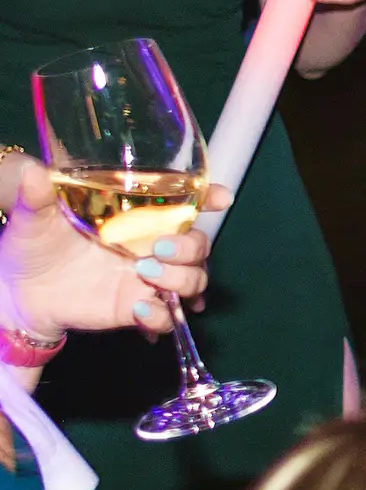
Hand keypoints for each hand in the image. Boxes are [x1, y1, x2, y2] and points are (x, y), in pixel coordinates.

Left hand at [0, 156, 218, 343]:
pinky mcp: (136, 308)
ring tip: (145, 275)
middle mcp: (151, 246)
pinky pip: (167, 318)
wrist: (20, 292)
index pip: (185, 204)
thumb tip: (32, 171)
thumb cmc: (33, 245)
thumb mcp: (35, 216)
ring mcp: (148, 279)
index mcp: (136, 217)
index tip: (221, 198)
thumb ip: (37, 195)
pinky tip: (139, 309)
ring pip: (194, 280)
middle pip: (200, 245)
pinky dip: (160, 316)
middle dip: (192, 247)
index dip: (210, 198)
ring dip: (181, 279)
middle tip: (158, 248)